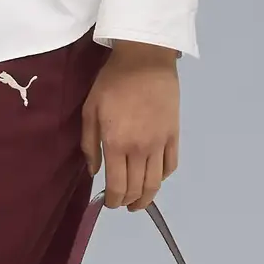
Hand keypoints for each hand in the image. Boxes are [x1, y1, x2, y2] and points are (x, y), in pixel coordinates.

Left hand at [80, 41, 178, 209]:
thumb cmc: (112, 82)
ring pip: (156, 182)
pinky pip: (171, 165)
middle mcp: (139, 150)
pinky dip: (163, 177)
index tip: (110, 203)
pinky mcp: (174, 135)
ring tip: (140, 201)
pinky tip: (155, 177)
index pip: (118, 186)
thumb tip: (94, 171)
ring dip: (147, 197)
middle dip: (128, 202)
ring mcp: (160, 143)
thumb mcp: (90, 110)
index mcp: (116, 144)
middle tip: (123, 204)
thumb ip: (89, 144)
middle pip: (137, 189)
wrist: (145, 60)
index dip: (113, 200)